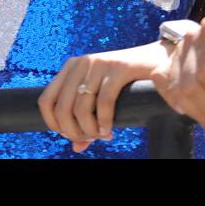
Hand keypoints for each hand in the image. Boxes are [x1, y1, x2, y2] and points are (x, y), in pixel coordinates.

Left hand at [39, 41, 170, 152]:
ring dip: (91, 130)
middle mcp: (81, 63)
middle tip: (90, 138)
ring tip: (102, 135)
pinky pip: (103, 103)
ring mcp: (98, 64)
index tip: (69, 135)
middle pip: (62, 108)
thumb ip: (87, 120)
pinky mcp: (118, 68)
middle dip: (74, 131)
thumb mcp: (101, 96)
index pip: (45, 100)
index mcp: (71, 68)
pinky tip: (109, 130)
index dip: (54, 124)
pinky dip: (104, 123)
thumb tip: (77, 147)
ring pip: (81, 108)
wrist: (159, 59)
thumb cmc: (127, 82)